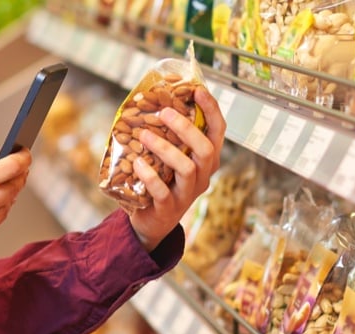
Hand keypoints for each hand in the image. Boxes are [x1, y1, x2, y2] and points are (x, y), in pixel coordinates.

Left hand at [128, 86, 225, 250]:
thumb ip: (169, 135)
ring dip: (165, 149)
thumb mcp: (170, 157)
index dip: (212, 110)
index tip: (198, 91)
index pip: (218, 132)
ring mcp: (188, 194)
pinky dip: (149, 176)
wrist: (153, 222)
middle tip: (165, 112)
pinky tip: (137, 163)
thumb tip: (149, 99)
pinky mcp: (170, 208)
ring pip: (187, 168)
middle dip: (187, 128)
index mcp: (207, 160)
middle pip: (206, 150)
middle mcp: (203, 176)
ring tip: (144, 135)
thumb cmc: (162, 180)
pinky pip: (163, 191)